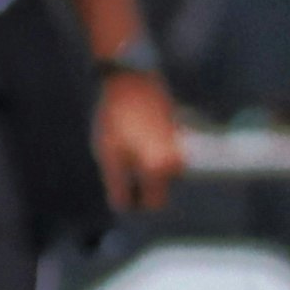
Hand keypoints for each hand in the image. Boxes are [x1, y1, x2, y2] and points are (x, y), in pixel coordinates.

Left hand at [94, 61, 186, 211]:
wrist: (131, 81)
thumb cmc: (116, 119)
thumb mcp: (109, 156)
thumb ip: (117, 186)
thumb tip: (125, 207)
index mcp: (160, 168)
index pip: (154, 203)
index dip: (136, 203)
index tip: (121, 193)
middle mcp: (177, 160)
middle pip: (159, 188)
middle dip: (140, 185)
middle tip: (120, 165)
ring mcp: (180, 147)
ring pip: (161, 173)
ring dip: (144, 170)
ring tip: (125, 147)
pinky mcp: (178, 135)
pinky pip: (163, 157)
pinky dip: (149, 155)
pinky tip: (133, 138)